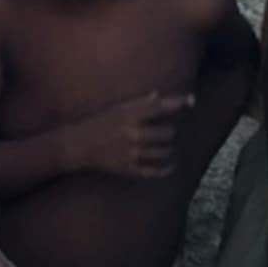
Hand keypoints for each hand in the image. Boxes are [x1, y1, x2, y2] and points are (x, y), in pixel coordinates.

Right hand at [69, 89, 191, 179]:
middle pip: (168, 131)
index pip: (160, 106)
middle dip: (169, 130)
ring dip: (168, 147)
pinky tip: (170, 166)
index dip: (178, 102)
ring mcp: (132, 153)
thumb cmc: (96, 123)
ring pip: (165, 151)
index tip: (191, 100)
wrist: (76, 145)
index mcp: (128, 115)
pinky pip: (155, 171)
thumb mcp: (115, 109)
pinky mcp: (130, 168)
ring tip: (165, 144)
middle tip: (166, 129)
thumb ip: (138, 103)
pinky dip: (165, 169)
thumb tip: (159, 95)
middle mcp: (133, 133)